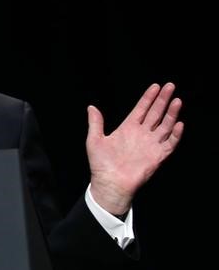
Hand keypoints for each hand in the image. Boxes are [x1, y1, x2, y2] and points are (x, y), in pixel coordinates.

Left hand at [86, 82, 183, 215]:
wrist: (110, 183)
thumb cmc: (101, 164)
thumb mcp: (94, 140)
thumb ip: (95, 123)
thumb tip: (91, 107)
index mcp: (127, 128)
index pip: (141, 109)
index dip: (148, 98)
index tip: (156, 86)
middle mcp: (141, 134)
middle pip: (155, 113)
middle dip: (163, 99)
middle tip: (170, 86)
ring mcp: (150, 144)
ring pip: (165, 125)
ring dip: (171, 113)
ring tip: (177, 100)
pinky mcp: (158, 156)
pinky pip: (170, 143)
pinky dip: (175, 134)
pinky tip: (178, 123)